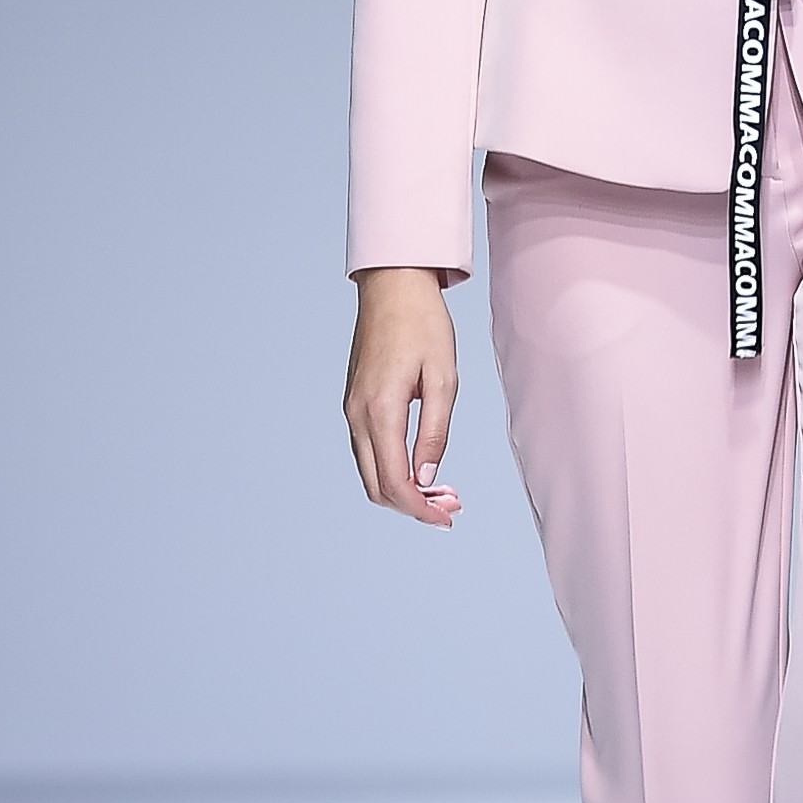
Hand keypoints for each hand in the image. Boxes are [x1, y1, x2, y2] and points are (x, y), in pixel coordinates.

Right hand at [343, 268, 462, 526]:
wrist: (392, 285)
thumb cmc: (423, 324)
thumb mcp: (443, 377)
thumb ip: (435, 430)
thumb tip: (427, 476)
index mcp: (380, 410)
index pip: (395, 482)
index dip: (421, 509)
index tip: (448, 518)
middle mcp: (358, 415)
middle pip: (377, 486)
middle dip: (412, 506)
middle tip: (451, 506)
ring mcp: (351, 409)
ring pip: (369, 472)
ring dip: (402, 490)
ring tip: (441, 490)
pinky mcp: (354, 402)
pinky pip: (367, 451)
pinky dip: (390, 469)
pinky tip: (419, 466)